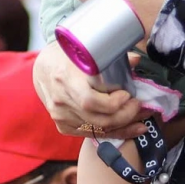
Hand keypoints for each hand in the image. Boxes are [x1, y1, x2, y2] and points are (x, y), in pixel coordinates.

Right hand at [32, 43, 146, 140]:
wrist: (43, 68)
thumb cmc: (65, 56)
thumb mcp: (83, 49)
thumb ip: (109, 55)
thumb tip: (135, 61)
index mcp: (64, 78)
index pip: (90, 101)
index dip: (113, 103)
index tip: (127, 94)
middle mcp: (60, 101)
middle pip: (98, 119)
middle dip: (125, 115)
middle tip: (139, 105)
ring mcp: (60, 116)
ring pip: (98, 130)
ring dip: (124, 126)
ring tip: (141, 118)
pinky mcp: (63, 126)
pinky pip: (92, 134)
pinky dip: (113, 133)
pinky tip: (129, 128)